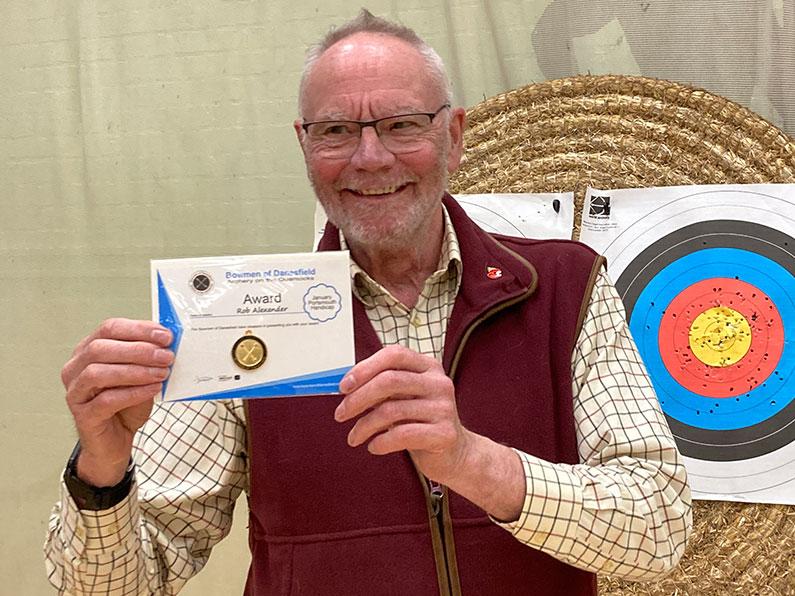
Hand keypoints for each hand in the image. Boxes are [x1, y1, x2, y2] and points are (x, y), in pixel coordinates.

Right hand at [61, 318, 173, 485]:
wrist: (116, 440)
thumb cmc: (127, 403)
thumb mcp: (141, 375)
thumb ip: (149, 358)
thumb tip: (170, 342)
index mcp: (88, 350)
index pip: (109, 328)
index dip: (138, 329)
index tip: (166, 336)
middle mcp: (75, 368)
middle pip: (100, 348)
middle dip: (139, 350)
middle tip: (167, 356)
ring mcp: (75, 392)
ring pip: (98, 373)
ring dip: (135, 370)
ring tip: (162, 373)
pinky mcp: (83, 415)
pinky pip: (106, 400)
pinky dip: (133, 392)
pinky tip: (153, 389)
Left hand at [334, 345, 472, 484]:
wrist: (454, 454)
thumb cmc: (420, 422)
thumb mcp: (404, 398)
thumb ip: (382, 388)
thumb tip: (346, 387)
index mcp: (428, 366)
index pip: (393, 355)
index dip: (364, 368)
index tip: (343, 387)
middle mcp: (439, 383)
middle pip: (389, 381)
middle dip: (358, 399)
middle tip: (340, 414)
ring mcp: (444, 408)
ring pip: (391, 411)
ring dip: (364, 426)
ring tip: (354, 437)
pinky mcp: (444, 433)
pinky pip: (402, 435)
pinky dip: (380, 442)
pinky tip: (374, 446)